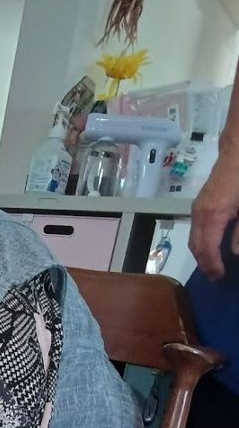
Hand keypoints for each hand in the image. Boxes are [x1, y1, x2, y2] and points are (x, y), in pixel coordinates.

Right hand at [189, 153, 238, 278]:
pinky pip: (196, 229)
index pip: (207, 249)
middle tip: (215, 277)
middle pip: (196, 246)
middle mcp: (199, 214)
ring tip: (212, 265)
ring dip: (201, 254)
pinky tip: (211, 246)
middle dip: (204, 264)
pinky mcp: (200, 203)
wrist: (238, 149)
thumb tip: (234, 253)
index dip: (213, 265)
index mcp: (212, 216)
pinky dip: (201, 242)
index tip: (220, 277)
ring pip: (194, 238)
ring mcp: (197, 208)